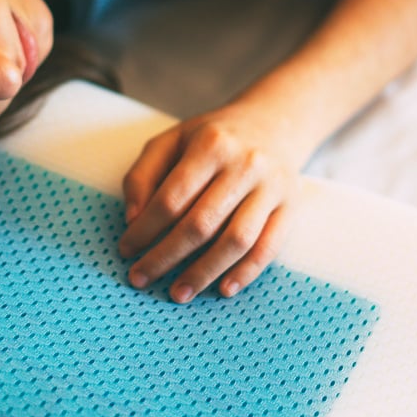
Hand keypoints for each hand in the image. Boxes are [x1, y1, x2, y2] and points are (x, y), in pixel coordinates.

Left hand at [117, 105, 301, 303]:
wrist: (274, 123)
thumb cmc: (213, 138)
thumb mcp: (171, 140)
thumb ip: (142, 175)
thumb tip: (133, 221)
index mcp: (211, 144)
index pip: (172, 197)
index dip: (144, 229)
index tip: (126, 250)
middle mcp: (245, 164)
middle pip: (201, 223)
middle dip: (165, 257)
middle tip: (141, 279)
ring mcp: (272, 187)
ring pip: (236, 240)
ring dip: (204, 273)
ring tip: (178, 293)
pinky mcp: (290, 206)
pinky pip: (268, 248)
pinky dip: (246, 273)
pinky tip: (223, 289)